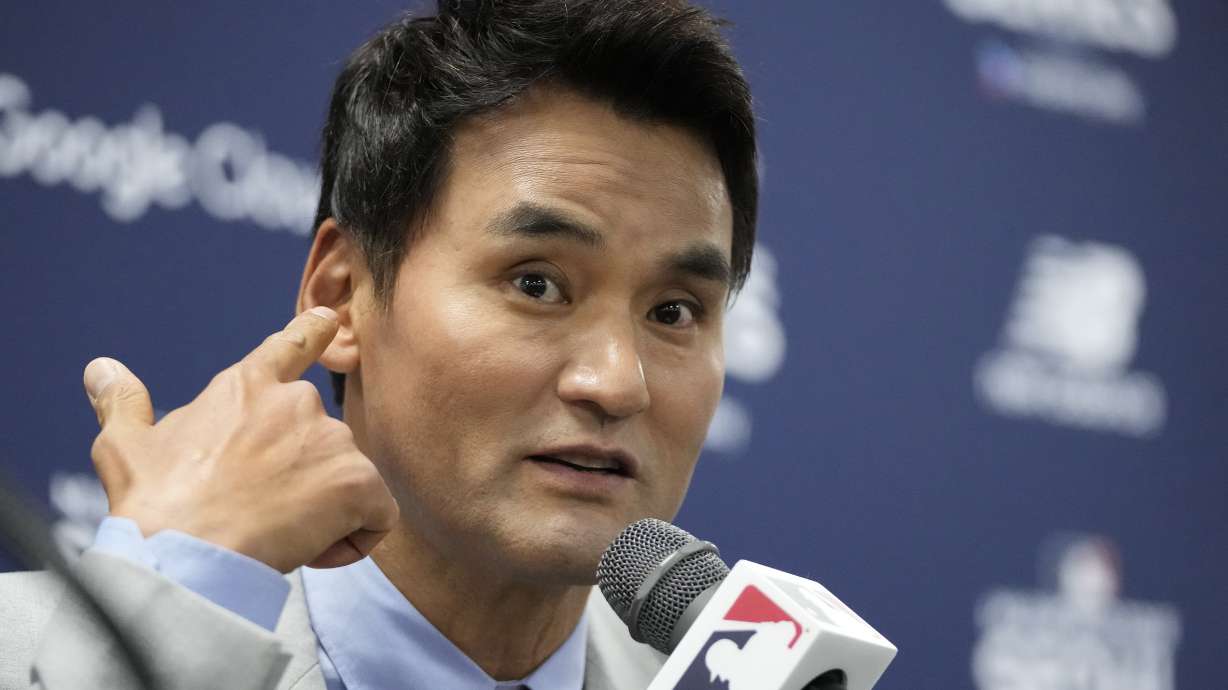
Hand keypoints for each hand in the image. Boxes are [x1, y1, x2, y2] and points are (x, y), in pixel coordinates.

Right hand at [83, 307, 398, 572]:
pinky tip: (311, 549)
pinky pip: (377, 515)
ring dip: (322, 510)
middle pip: (318, 442)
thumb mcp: (125, 446)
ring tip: (272, 534)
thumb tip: (101, 369)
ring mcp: (332, 439)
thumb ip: (123, 403)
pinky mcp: (358, 481)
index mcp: (246, 387)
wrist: (185, 554)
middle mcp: (297, 402)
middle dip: (299, 479)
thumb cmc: (154, 503)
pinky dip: (355, 537)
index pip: (291, 345)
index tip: (331, 319)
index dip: (313, 333)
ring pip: (347, 481)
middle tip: (253, 512)